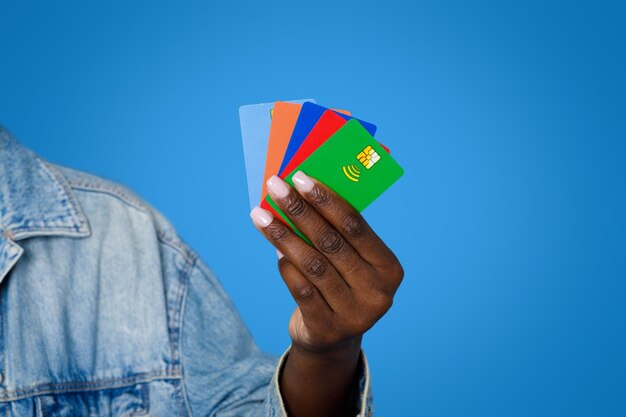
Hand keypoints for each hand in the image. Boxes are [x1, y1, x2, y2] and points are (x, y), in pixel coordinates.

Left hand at [250, 170, 402, 416]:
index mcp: (389, 268)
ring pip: (313, 264)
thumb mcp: (351, 262)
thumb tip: (299, 193)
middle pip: (332, 242)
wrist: (333, 337)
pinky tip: (273, 248)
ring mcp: (354, 314)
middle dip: (299, 211)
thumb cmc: (341, 283)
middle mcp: (377, 293)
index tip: (300, 177)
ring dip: (283, 235)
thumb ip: (337, 235)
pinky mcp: (328, 329)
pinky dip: (285, 266)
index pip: (355, 226)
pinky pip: (301, 289)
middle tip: (276, 187)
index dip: (326, 200)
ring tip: (261, 215)